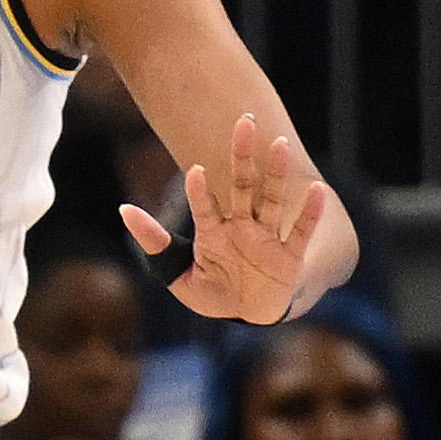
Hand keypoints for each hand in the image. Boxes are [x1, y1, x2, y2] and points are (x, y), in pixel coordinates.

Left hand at [120, 113, 330, 323]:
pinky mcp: (288, 257)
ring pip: (271, 200)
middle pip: (242, 186)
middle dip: (242, 156)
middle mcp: (241, 227)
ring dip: (275, 173)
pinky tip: (316, 190)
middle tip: (242, 122)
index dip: (199, 190)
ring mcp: (266, 238)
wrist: (246, 317)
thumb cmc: (212, 293)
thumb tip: (124, 208)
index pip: (204, 205)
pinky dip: (309, 213)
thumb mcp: (177, 274)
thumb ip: (154, 243)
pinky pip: (300, 231)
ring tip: (278, 143)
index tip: (194, 171)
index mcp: (213, 231)